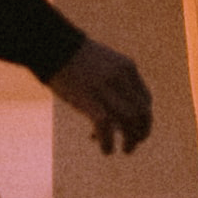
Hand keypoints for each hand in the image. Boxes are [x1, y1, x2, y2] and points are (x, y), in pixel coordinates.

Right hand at [48, 35, 153, 157]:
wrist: (52, 46)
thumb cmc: (72, 58)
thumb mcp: (102, 65)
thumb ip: (114, 82)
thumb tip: (114, 112)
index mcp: (127, 68)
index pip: (146, 100)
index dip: (143, 119)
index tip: (131, 128)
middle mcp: (120, 77)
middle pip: (142, 113)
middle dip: (141, 133)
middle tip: (132, 145)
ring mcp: (105, 87)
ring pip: (129, 121)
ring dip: (130, 140)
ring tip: (124, 150)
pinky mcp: (88, 98)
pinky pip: (105, 126)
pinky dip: (108, 142)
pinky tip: (106, 150)